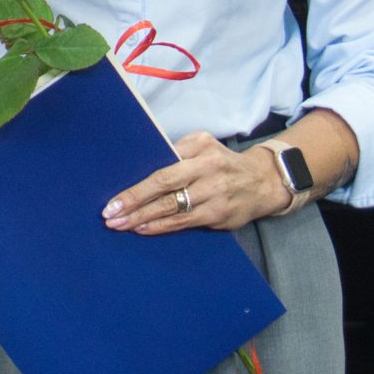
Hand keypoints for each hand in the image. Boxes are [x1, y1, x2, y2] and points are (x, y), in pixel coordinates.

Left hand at [102, 132, 287, 234]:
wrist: (262, 182)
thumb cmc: (222, 162)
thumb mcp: (203, 144)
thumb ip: (176, 152)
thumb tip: (142, 167)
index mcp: (200, 151)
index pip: (162, 173)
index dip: (136, 190)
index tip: (113, 201)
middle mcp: (208, 174)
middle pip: (164, 192)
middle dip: (134, 207)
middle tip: (110, 218)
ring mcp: (215, 197)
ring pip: (173, 211)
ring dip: (144, 220)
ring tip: (122, 226)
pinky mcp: (219, 216)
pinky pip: (185, 223)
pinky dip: (162, 227)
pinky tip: (145, 229)